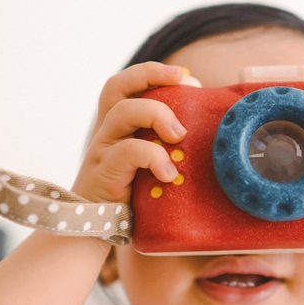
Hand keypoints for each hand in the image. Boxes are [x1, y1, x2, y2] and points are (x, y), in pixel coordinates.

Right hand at [70, 62, 199, 203]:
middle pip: (116, 86)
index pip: (126, 85)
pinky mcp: (105, 172)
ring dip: (157, 115)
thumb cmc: (129, 196)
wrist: (94, 231)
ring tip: (180, 135)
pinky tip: (170, 173)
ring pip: (123, 112)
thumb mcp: (148, 166)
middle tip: (186, 83)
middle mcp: (106, 131)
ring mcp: (102, 149)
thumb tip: (209, 139)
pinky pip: (128, 151)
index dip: (153, 73)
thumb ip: (166, 148)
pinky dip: (154, 157)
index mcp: (117, 126)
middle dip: (152, 75)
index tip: (187, 78)